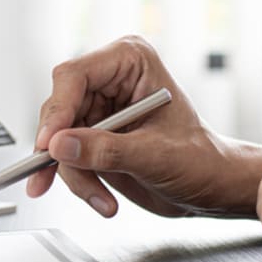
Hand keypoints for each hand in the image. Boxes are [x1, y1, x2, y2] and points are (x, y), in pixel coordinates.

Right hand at [26, 36, 261, 217]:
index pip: (74, 76)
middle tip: (56, 176)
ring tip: (101, 198)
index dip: (57, 110)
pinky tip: (99, 197)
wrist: (212, 186)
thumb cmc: (202, 159)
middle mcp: (109, 81)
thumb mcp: (156, 155)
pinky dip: (77, 181)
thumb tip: (61, 146)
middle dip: (61, 151)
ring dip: (74, 174)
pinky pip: (65, 158)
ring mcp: (98, 110)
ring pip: (57, 140)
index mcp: (130, 63)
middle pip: (59, 110)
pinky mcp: (90, 137)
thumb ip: (106, 149)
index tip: (50, 143)